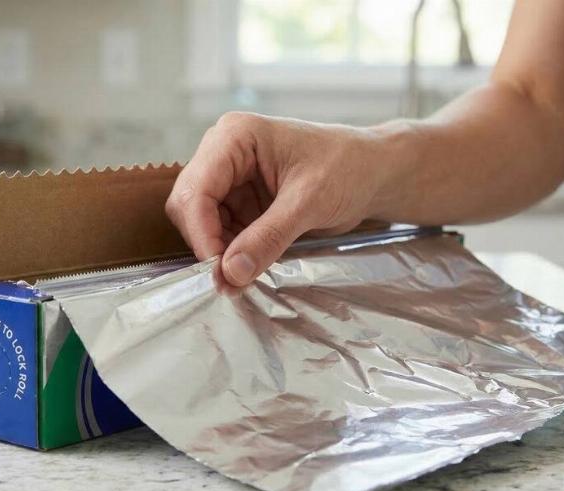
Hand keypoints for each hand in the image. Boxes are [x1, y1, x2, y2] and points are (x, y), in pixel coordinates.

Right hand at [165, 112, 392, 285]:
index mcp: (235, 137)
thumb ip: (268, 237)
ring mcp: (231, 178)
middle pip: (189, 205)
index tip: (218, 270)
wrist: (373, 172)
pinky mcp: (241, 200)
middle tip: (228, 280)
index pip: (196, 188)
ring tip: (243, 276)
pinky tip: (250, 265)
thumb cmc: (348, 168)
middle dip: (207, 242)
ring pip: (202, 222)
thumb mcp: (309, 202)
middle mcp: (224, 153)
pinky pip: (221, 231)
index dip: (201, 232)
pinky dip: (231, 251)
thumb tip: (230, 273)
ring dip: (219, 251)